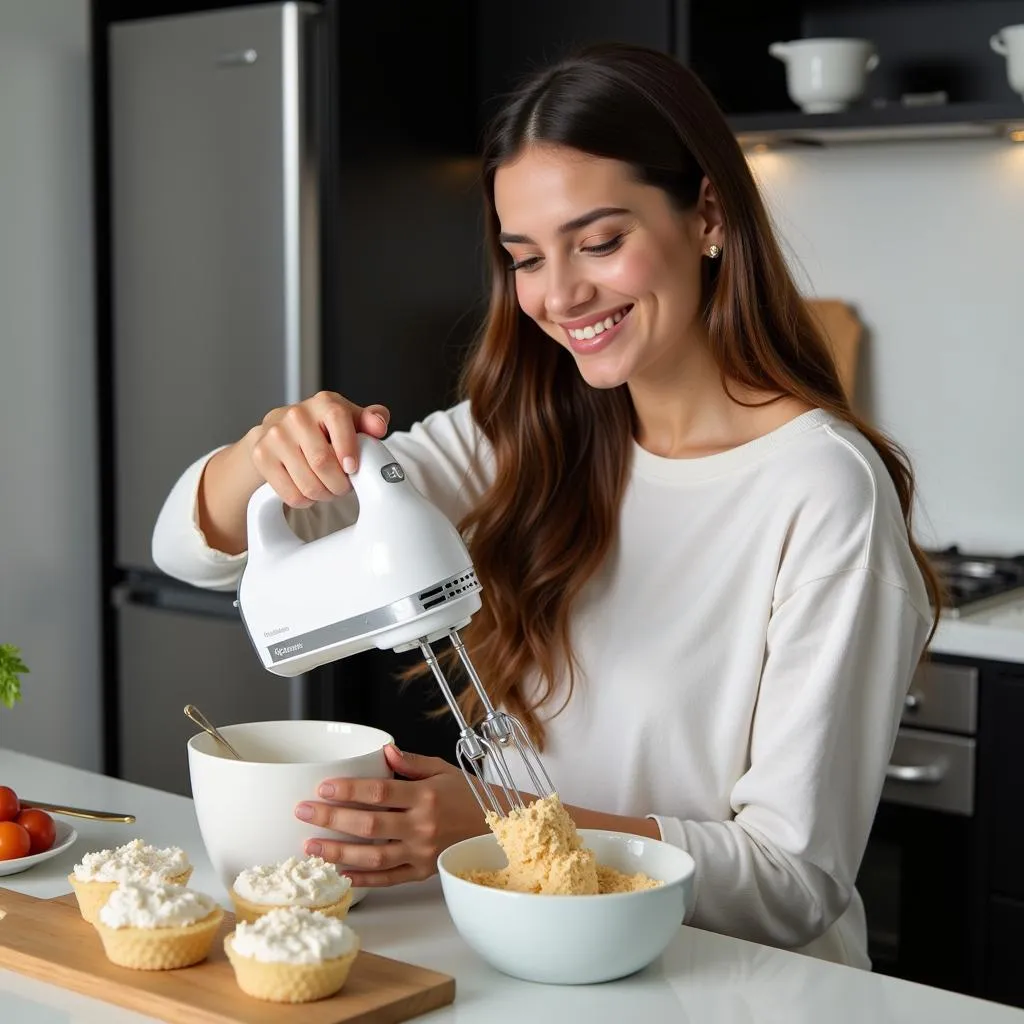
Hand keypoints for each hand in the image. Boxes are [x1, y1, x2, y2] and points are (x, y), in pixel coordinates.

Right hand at [246, 391, 390, 508]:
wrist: (278, 432)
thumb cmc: (322, 428)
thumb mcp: (350, 420)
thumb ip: (371, 420)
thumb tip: (379, 425)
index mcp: (324, 403)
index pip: (337, 420)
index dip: (348, 448)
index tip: (352, 468)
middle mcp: (297, 415)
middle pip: (322, 462)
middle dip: (339, 483)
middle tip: (344, 486)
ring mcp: (275, 435)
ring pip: (308, 483)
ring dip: (324, 495)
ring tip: (328, 489)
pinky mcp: (261, 456)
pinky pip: (291, 494)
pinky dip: (306, 500)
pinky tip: (308, 491)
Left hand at [293, 744, 487, 886]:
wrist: (499, 827)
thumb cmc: (470, 796)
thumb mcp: (443, 770)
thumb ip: (412, 762)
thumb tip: (384, 751)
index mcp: (426, 796)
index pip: (379, 792)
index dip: (348, 789)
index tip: (323, 787)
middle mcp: (422, 826)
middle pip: (368, 824)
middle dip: (331, 818)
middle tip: (303, 812)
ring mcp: (421, 852)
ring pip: (373, 856)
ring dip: (337, 851)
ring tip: (310, 846)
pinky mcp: (423, 872)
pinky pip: (388, 878)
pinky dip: (363, 878)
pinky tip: (340, 872)